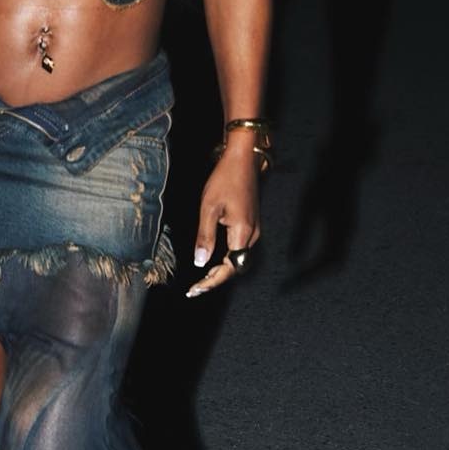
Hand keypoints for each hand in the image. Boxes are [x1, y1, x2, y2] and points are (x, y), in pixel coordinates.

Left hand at [186, 142, 260, 297]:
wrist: (243, 160)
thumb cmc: (224, 179)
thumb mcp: (209, 207)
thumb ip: (205, 236)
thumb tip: (200, 262)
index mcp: (242, 232)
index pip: (229, 267)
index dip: (212, 281)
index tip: (195, 289)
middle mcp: (252, 235)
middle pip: (236, 267)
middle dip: (216, 279)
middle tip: (194, 288)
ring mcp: (253, 230)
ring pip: (238, 259)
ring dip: (220, 271)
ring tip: (201, 279)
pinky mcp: (250, 224)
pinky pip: (239, 249)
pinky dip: (226, 259)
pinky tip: (213, 260)